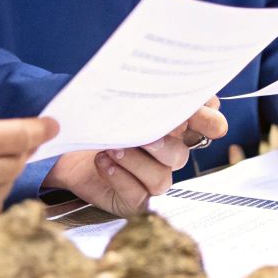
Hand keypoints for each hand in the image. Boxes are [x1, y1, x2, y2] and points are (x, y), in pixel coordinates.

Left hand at [44, 98, 226, 216]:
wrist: (68, 148)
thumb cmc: (98, 121)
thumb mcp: (118, 100)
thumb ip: (138, 93)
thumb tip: (152, 78)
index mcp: (173, 127)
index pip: (206, 125)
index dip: (210, 121)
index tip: (201, 114)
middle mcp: (167, 155)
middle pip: (181, 155)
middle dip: (164, 146)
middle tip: (147, 137)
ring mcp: (152, 179)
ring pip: (161, 179)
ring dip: (137, 163)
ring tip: (112, 148)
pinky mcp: (134, 199)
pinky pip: (137, 195)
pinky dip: (120, 178)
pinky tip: (103, 162)